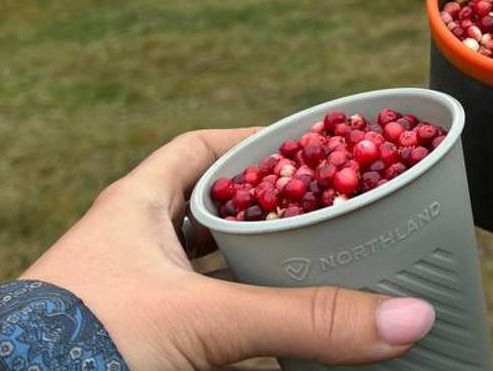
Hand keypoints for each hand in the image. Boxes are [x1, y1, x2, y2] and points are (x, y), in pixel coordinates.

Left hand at [22, 129, 435, 369]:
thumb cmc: (85, 338)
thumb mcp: (205, 319)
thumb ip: (304, 320)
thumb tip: (407, 318)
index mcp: (134, 209)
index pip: (197, 150)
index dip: (250, 143)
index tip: (303, 147)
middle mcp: (129, 251)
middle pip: (208, 215)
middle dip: (264, 216)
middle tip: (322, 216)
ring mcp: (128, 303)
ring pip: (203, 277)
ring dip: (251, 278)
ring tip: (309, 275)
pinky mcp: (135, 349)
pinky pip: (198, 332)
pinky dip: (236, 334)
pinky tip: (271, 347)